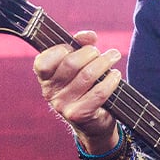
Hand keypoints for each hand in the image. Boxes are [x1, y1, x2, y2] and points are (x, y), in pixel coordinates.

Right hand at [33, 30, 122, 148]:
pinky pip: (99, 92)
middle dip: (90, 53)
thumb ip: (80, 46)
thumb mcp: (78, 66)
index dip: (61, 49)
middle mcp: (50, 93)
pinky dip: (111, 80)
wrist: (93, 123)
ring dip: (104, 62)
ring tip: (114, 56)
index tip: (75, 46)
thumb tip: (89, 36)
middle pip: (71, 64)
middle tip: (101, 52)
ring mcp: (63, 105)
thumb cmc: (85, 88)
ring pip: (87, 76)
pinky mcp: (79, 114)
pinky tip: (115, 75)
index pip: (43, 61)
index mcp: (45, 79)